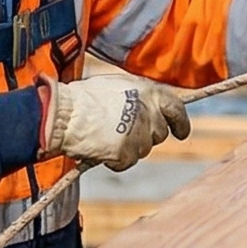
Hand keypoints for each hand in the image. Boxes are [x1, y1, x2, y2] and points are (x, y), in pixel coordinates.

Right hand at [46, 76, 189, 171]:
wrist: (64, 114)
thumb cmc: (84, 97)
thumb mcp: (118, 85)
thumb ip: (139, 96)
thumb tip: (149, 106)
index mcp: (150, 92)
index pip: (177, 109)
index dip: (181, 123)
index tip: (182, 133)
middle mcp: (150, 113)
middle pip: (159, 134)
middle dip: (145, 136)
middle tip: (123, 132)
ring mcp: (140, 134)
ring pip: (142, 150)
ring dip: (128, 147)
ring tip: (104, 135)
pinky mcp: (127, 153)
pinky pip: (125, 162)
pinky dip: (114, 160)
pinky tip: (99, 147)